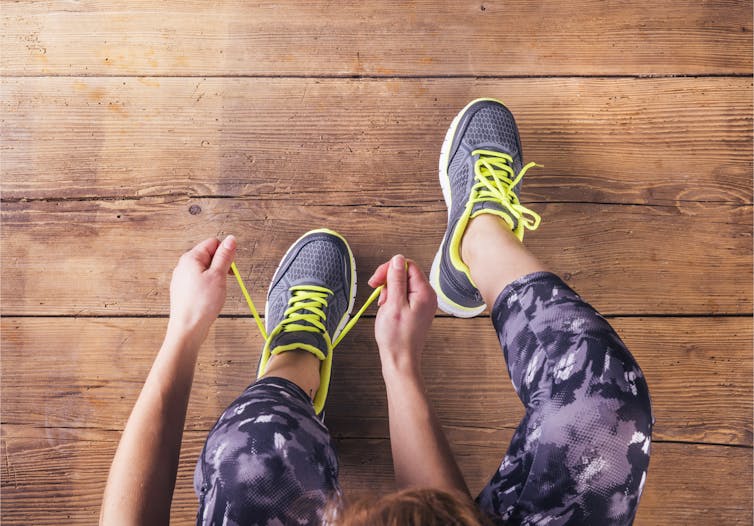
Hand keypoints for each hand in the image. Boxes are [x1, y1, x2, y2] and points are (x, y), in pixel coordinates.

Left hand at [167, 235, 236, 344]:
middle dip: (221, 266)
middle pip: (209, 255)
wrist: (187, 329)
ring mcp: (182, 279)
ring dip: (216, 277)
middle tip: (223, 281)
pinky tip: (209, 297)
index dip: (225, 253)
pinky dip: (209, 286)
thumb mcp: (218, 276)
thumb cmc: (201, 304)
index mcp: (190, 258)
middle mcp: (183, 266)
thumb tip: (231, 239)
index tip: (229, 268)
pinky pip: (200, 281)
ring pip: (205, 269)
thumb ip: (225, 256)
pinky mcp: (184, 290)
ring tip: (216, 291)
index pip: (213, 243)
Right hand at [368, 254, 436, 376]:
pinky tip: (387, 309)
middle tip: (378, 292)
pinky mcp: (416, 310)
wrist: (401, 360)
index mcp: (425, 292)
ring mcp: (422, 303)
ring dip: (389, 291)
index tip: (377, 279)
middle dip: (389, 281)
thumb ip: (396, 279)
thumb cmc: (397, 337)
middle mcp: (427, 296)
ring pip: (402, 285)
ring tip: (384, 306)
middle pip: (405, 274)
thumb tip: (397, 259)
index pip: (408, 266)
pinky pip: (403, 296)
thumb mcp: (393, 304)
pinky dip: (392, 299)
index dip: (390, 269)